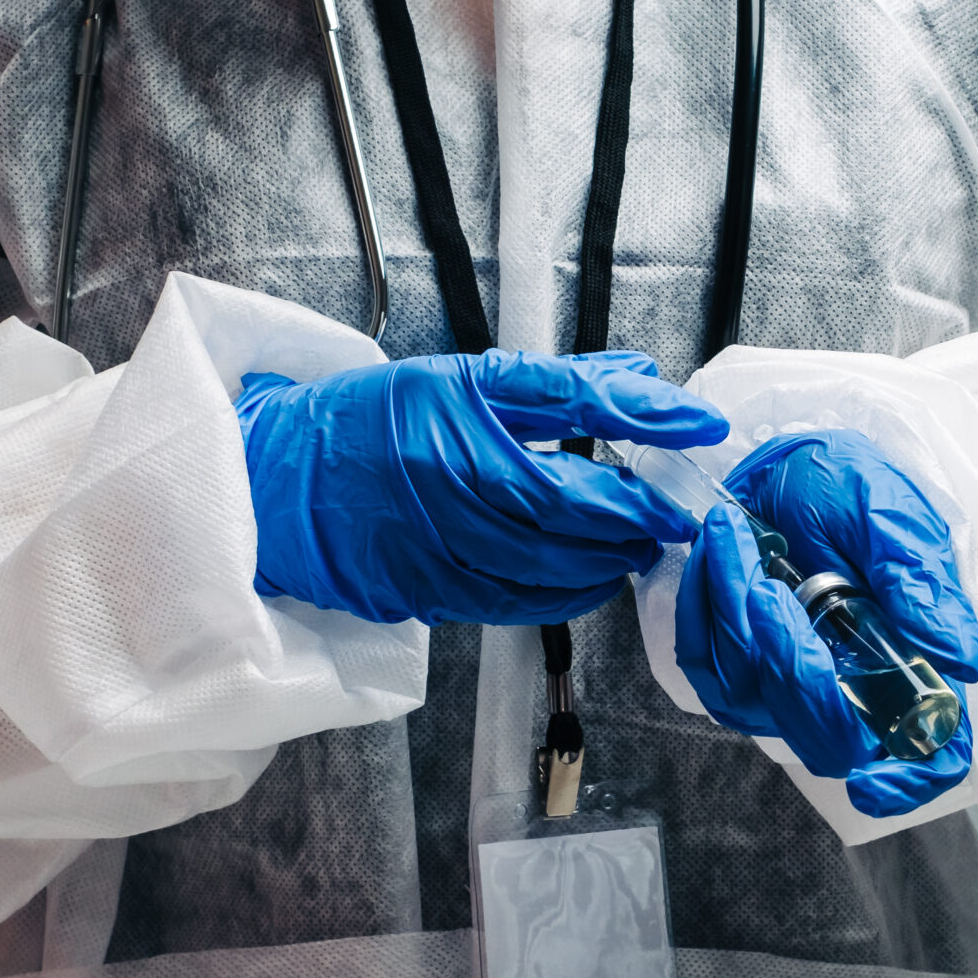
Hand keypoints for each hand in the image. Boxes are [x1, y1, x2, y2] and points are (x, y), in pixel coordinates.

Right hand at [238, 350, 726, 625]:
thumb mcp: (460, 379)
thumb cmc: (372, 422)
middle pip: (570, 512)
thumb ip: (555, 383)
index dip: (644, 431)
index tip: (699, 430)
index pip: (576, 428)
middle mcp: (451, 486)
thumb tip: (640, 374)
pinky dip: (566, 594)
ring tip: (636, 545)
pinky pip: (516, 603)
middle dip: (634, 517)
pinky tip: (590, 578)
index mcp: (460, 419)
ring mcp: (438, 548)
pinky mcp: (429, 593)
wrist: (278, 483)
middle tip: (671, 512)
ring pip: (549, 567)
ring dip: (607, 560)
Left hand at [675, 430, 977, 818]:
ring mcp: (788, 687)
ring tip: (739, 535)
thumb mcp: (889, 517)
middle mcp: (855, 687)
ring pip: (755, 698)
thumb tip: (962, 661)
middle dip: (789, 665)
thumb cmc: (846, 489)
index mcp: (912, 660)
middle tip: (766, 579)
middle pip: (828, 737)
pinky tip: (719, 554)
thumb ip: (920, 583)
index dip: (909, 779)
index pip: (928, 754)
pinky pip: (705, 666)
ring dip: (734, 611)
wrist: (779, 462)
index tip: (873, 780)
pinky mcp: (733, 670)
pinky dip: (701, 608)